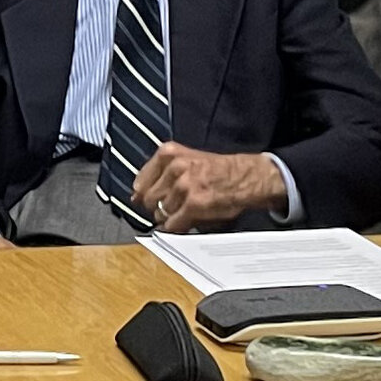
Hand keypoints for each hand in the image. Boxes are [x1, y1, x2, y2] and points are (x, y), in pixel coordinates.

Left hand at [130, 143, 283, 234]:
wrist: (244, 177)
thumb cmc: (216, 170)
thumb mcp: (185, 160)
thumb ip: (159, 174)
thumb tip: (135, 195)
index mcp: (168, 153)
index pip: (140, 181)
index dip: (143, 195)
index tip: (145, 201)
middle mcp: (174, 167)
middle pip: (148, 199)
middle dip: (157, 208)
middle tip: (171, 208)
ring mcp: (183, 186)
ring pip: (161, 213)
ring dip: (170, 217)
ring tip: (185, 211)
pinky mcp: (193, 204)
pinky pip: (173, 224)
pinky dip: (177, 227)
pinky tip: (187, 221)